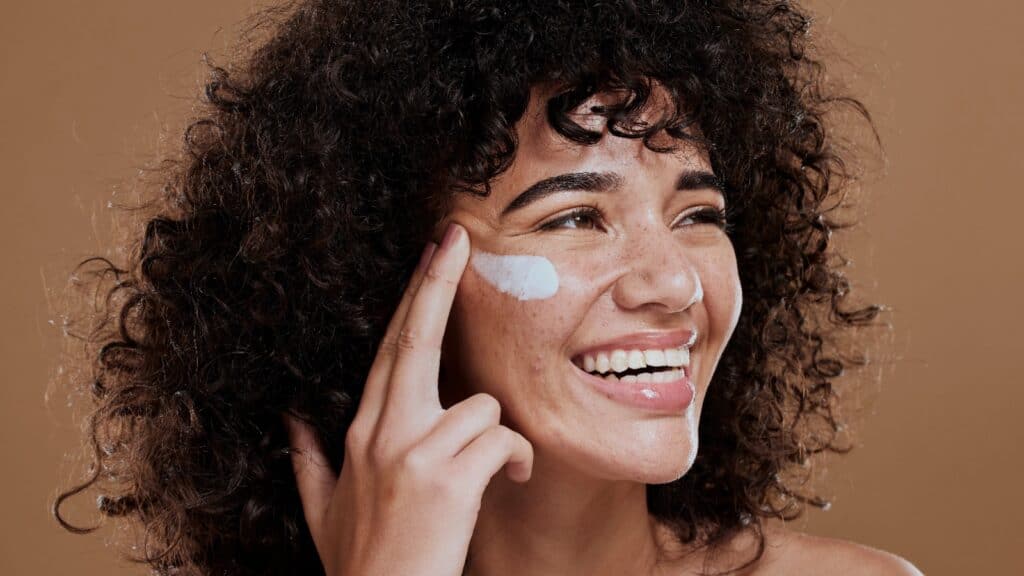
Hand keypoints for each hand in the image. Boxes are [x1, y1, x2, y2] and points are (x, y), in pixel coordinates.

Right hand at [283, 223, 533, 575]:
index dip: (410, 299)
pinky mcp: (448, 479)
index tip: (429, 256)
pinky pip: (500, 439)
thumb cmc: (362, 563)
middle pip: (413, 340)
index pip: (388, 349)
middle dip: (436, 283)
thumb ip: (308, 460)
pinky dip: (514, 458)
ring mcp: (413, 453)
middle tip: (455, 238)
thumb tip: (292, 421)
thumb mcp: (320, 509)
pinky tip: (508, 481)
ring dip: (497, 436)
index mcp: (360, 433)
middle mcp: (383, 432)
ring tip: (497, 470)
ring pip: (480, 405)